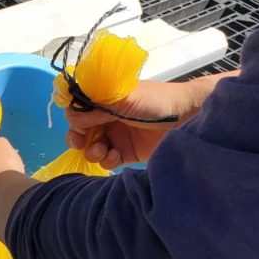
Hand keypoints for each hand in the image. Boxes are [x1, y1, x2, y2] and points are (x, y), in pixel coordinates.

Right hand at [65, 73, 236, 168]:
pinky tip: (116, 155)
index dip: (73, 120)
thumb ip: (95, 106)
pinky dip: (107, 160)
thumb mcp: (122, 98)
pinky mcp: (126, 153)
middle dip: (78, 139)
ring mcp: (116, 136)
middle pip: (81, 131)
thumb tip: (71, 115)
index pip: (78, 110)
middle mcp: (107, 117)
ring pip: (92, 148)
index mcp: (105, 100)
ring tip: (103, 151)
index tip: (76, 128)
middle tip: (81, 144)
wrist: (187, 117)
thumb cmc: (155, 101)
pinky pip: (107, 160)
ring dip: (93, 151)